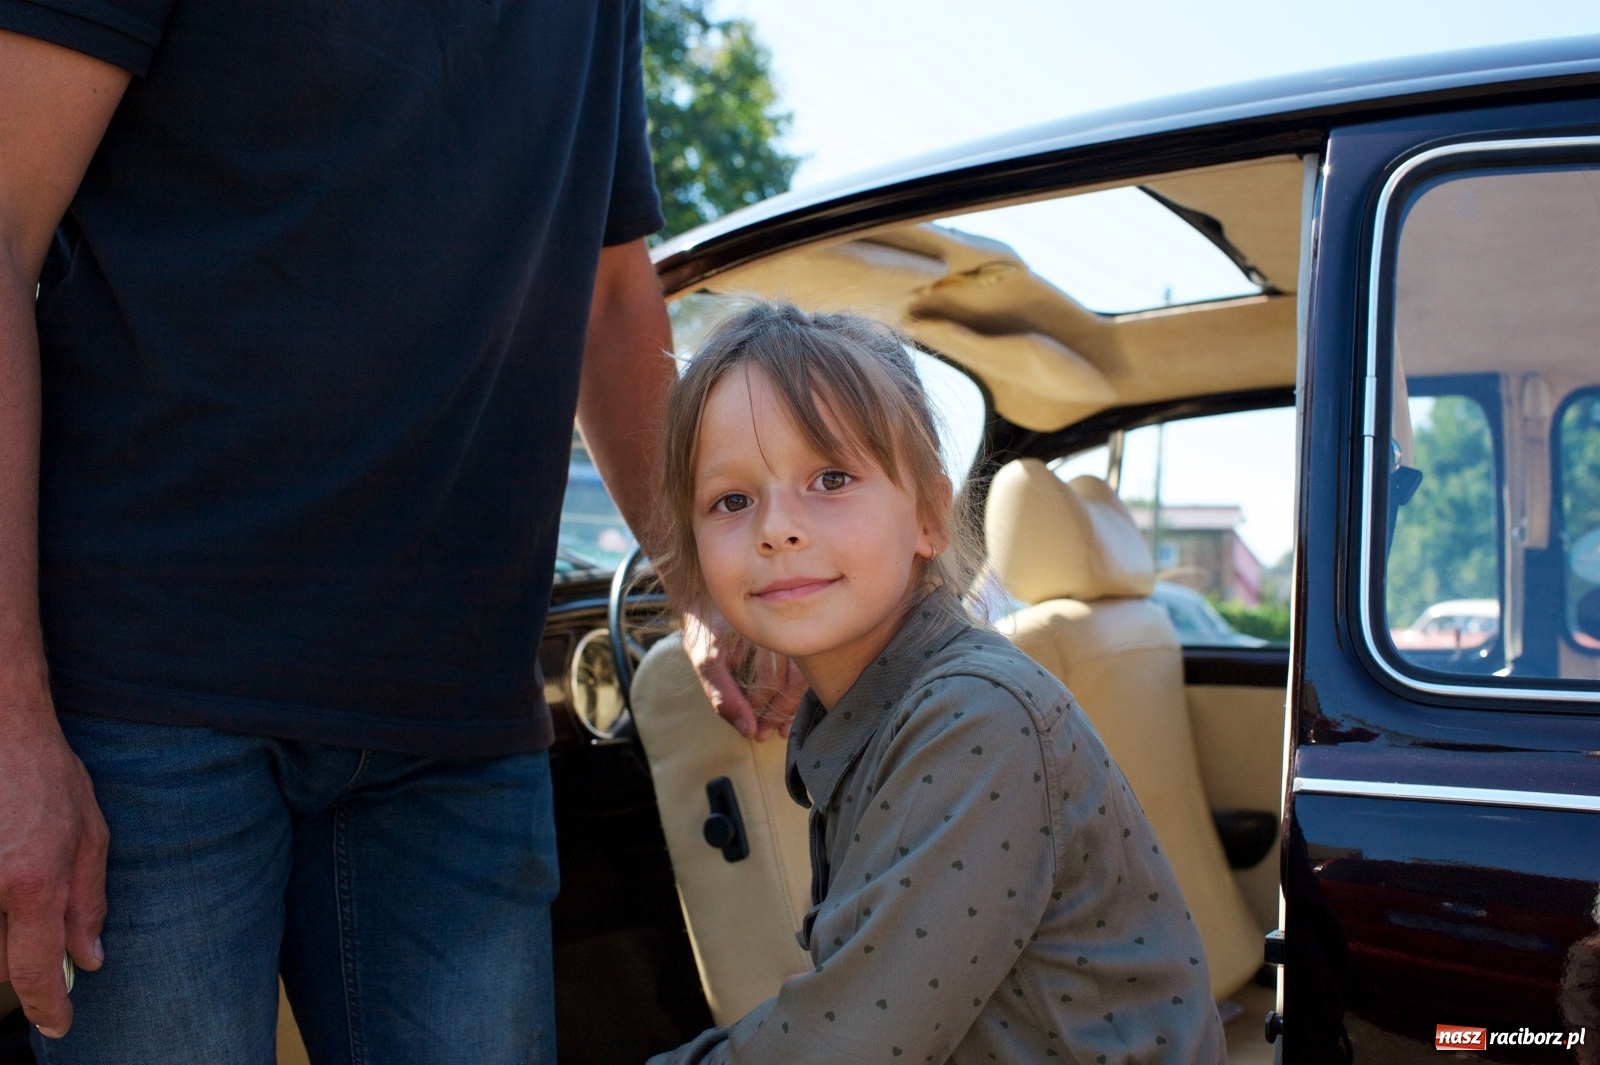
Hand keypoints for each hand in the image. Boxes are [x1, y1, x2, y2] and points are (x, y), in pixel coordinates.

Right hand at [0, 688, 107, 1038]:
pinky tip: (10, 859)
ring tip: (21, 861)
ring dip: (8, 924)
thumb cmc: (46, 775)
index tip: (59, 1026)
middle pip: (1, 958)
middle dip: (24, 956)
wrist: (0, 725)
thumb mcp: (89, 835)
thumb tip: (91, 959)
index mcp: (31, 881)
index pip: (35, 969)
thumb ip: (88, 902)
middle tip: (37, 901)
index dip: (48, 1006)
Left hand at [681, 609, 804, 740]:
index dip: (770, 707)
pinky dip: (794, 692)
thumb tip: (748, 729)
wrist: (705, 602)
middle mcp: (783, 629)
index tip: (757, 729)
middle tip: (766, 734)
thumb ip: (723, 695)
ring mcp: (790, 633)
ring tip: (779, 730)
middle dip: (782, 711)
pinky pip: (803, 670)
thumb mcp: (706, 662)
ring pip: (804, 675)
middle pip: (797, 678)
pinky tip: (787, 711)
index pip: (779, 676)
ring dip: (791, 705)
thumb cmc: (705, 631)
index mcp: (764, 631)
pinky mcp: (792, 640)